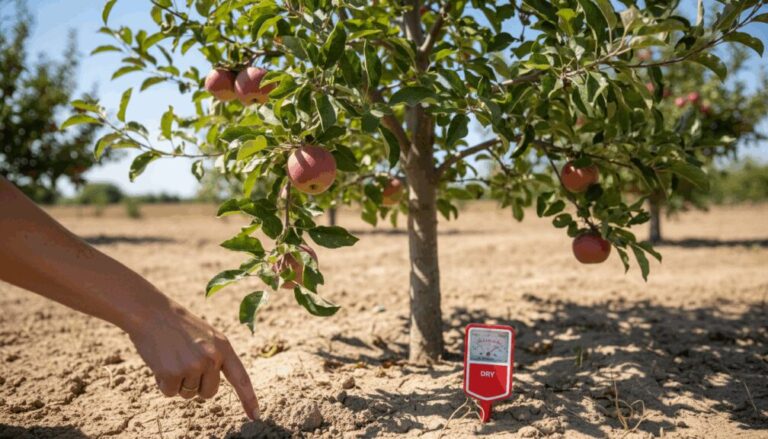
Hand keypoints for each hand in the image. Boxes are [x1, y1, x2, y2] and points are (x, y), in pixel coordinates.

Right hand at [127, 305, 258, 419]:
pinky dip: (162, 383)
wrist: (152, 313)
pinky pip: (169, 392)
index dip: (248, 399)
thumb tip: (210, 387)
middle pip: (208, 393)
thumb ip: (215, 358)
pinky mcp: (172, 373)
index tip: (255, 416)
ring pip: (188, 394)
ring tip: (172, 357)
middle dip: (196, 385)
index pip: (241, 378)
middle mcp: (212, 358)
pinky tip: (160, 362)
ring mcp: (192, 366)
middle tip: (184, 362)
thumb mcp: (206, 336)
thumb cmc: (178, 326)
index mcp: (223, 347)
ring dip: (178, 382)